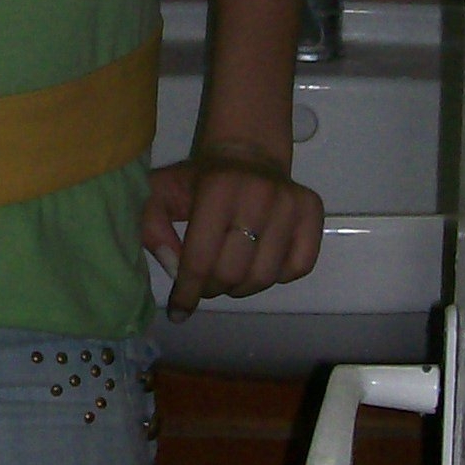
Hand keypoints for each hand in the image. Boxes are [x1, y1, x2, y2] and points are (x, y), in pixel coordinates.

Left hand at [141, 140, 324, 321]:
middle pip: (232, 273)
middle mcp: (259, 194)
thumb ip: (152, 227)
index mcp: (217, 188)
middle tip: (204, 283)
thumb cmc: (200, 180)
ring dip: (241, 288)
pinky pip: (298, 267)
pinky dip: (276, 277)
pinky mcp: (312, 211)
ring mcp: (290, 203)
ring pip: (264, 276)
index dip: (187, 291)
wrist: (246, 153)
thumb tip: (174, 269)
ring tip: (228, 276)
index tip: (179, 311)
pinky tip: (259, 263)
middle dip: (212, 289)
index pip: (200, 257)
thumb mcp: (161, 193)